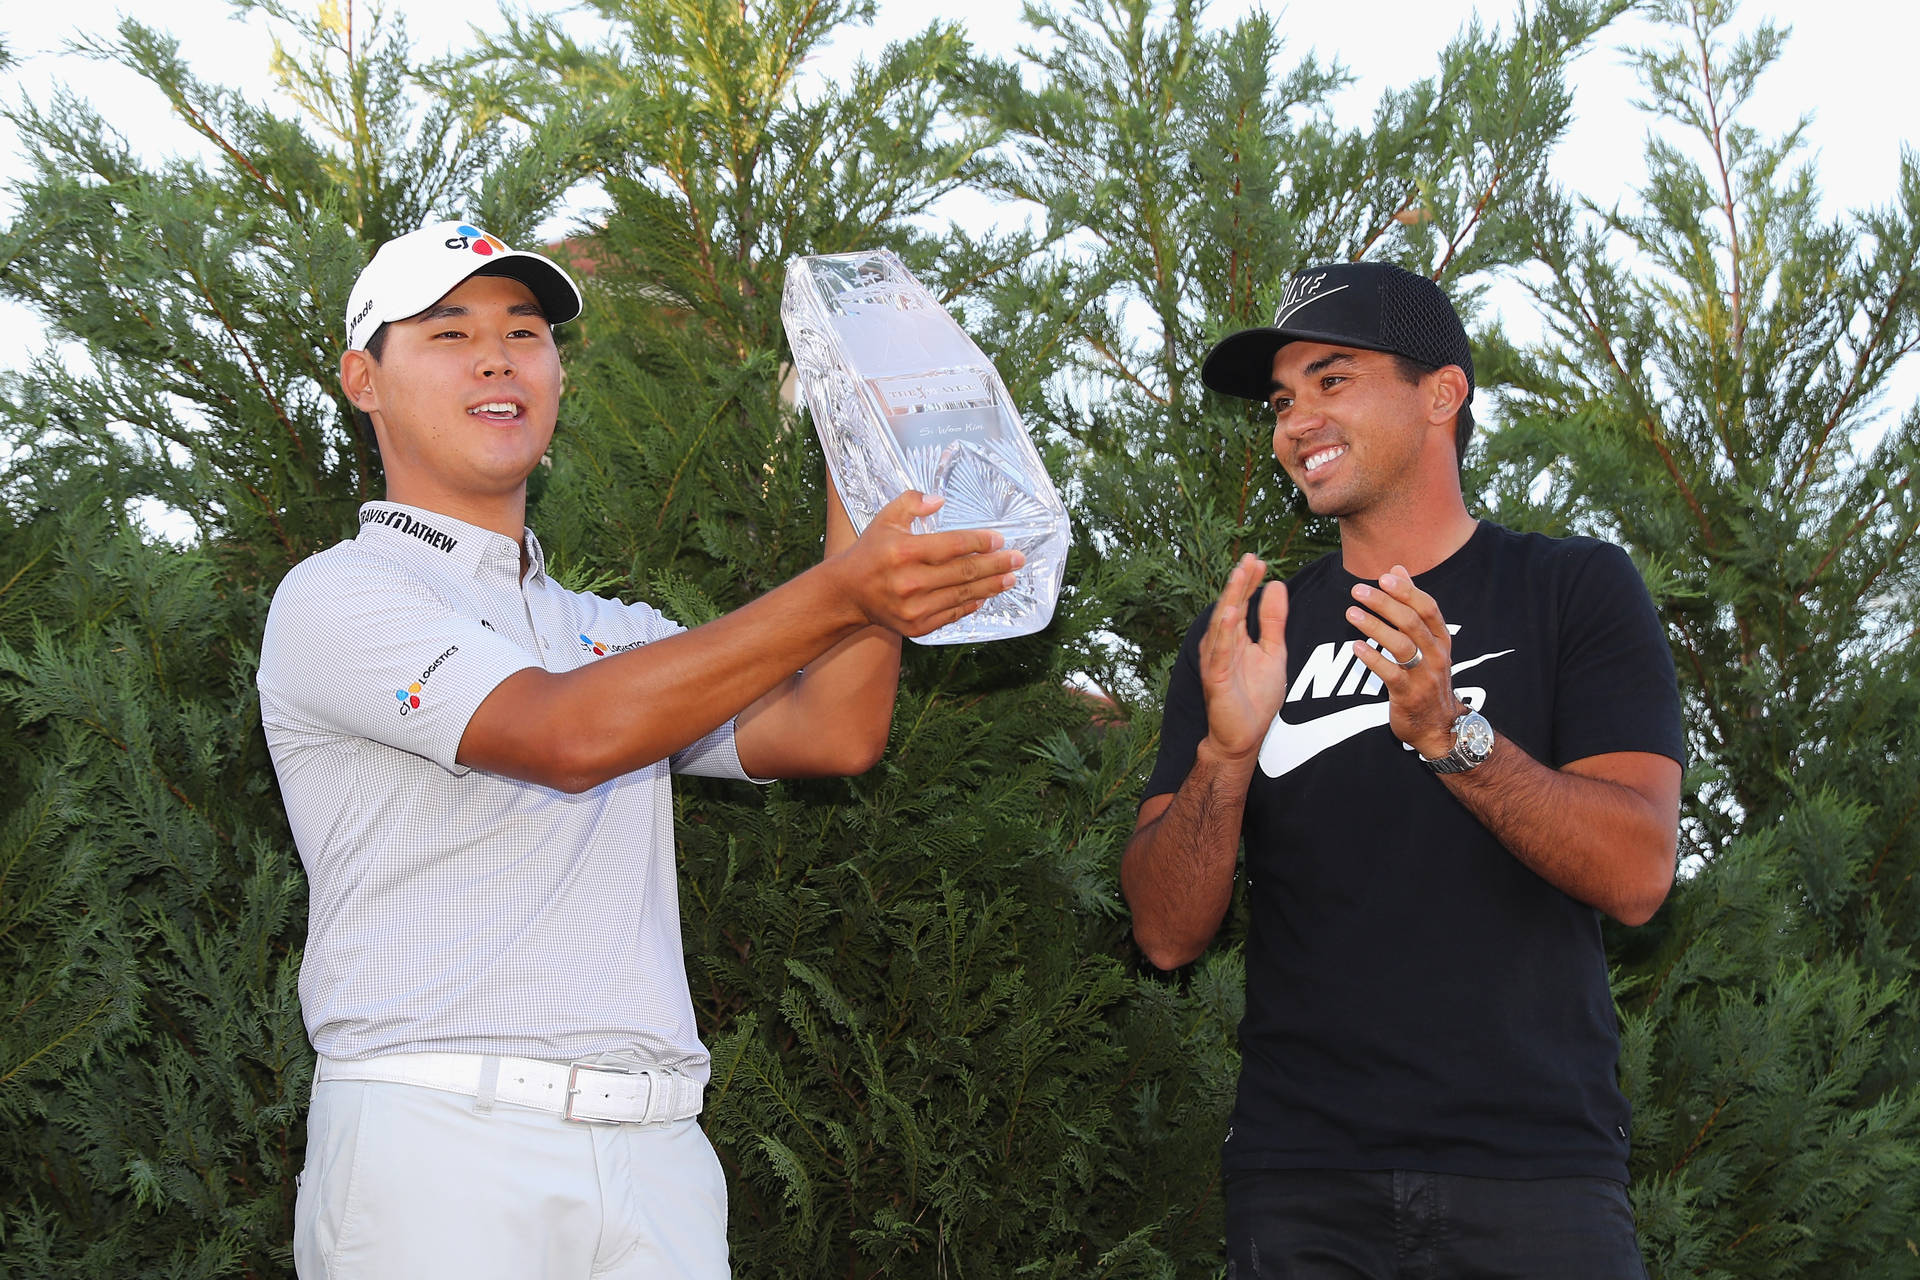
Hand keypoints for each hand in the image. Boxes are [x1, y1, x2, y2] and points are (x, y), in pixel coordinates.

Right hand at [832, 490, 1023, 636]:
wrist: (849, 593)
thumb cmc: (871, 552)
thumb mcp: (886, 519)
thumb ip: (911, 502)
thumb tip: (940, 500)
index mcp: (904, 552)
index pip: (953, 545)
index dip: (980, 542)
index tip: (999, 539)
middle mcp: (910, 582)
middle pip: (964, 572)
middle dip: (996, 564)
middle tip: (1018, 559)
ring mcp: (914, 608)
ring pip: (963, 595)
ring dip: (991, 586)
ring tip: (1010, 577)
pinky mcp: (917, 626)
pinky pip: (953, 614)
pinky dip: (971, 604)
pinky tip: (986, 595)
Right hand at [1198, 554, 1289, 760]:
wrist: (1244, 736)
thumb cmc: (1256, 696)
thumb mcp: (1273, 652)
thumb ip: (1273, 621)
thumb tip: (1276, 585)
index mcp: (1234, 637)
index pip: (1241, 602)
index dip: (1249, 581)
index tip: (1260, 559)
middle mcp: (1220, 644)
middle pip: (1230, 606)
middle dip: (1239, 582)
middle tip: (1249, 558)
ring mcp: (1216, 660)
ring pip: (1222, 624)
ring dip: (1230, 599)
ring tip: (1239, 576)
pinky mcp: (1216, 678)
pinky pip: (1220, 651)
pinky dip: (1224, 632)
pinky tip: (1231, 614)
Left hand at [1345, 565, 1463, 757]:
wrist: (1439, 726)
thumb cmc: (1427, 677)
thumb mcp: (1427, 642)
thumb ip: (1411, 605)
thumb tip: (1397, 569)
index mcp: (1440, 638)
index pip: (1428, 607)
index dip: (1407, 590)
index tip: (1384, 576)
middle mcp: (1436, 654)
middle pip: (1411, 622)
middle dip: (1384, 603)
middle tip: (1358, 590)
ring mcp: (1424, 675)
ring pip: (1400, 645)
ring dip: (1374, 627)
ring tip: (1351, 613)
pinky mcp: (1409, 695)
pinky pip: (1390, 674)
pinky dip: (1373, 659)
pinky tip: (1356, 647)